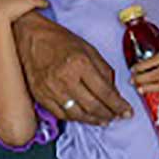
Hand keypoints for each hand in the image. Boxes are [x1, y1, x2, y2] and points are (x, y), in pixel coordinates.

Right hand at [14, 11, 132, 125]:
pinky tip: (85, 117)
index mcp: (80, 63)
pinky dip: (76, 119)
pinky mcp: (41, 97)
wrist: (31, 38)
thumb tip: (114, 92)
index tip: (127, 112)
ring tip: (104, 120)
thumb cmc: (60, 40)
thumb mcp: (88, 49)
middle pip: (93, 106)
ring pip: (78, 115)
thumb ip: (104, 70)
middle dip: (109, 115)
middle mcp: (65, 79)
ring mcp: (51, 90)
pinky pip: (62, 115)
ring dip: (94, 120)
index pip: (105, 92)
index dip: (119, 105)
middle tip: (117, 117)